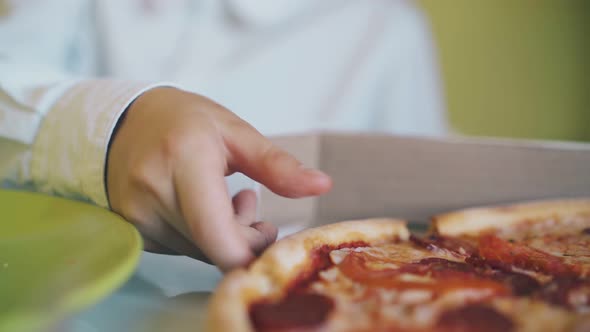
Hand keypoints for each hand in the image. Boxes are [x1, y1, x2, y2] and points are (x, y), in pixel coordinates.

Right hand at [106, 87, 331, 270]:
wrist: (122, 121)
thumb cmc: (184, 120)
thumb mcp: (235, 131)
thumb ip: (277, 164)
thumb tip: (323, 186)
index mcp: (185, 160)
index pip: (217, 233)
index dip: (249, 252)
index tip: (268, 236)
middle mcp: (154, 192)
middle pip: (215, 247)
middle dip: (245, 236)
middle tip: (250, 202)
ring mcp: (138, 214)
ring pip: (200, 250)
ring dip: (223, 234)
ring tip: (225, 197)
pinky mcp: (133, 229)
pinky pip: (180, 247)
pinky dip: (200, 235)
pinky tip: (199, 207)